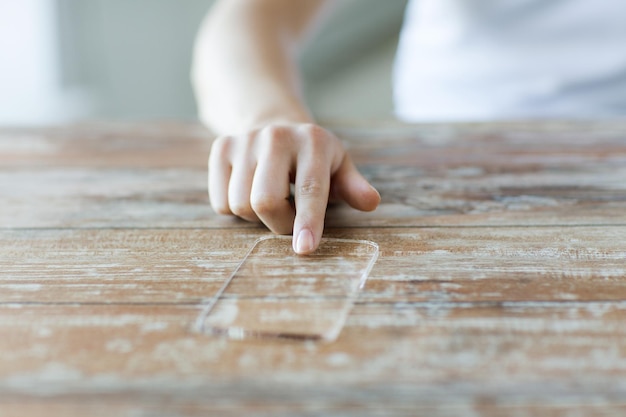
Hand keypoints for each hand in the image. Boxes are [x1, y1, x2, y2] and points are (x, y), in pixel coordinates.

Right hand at [208, 123, 379, 253]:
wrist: (275, 123)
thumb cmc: (313, 157)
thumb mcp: (338, 167)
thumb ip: (353, 187)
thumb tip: (371, 202)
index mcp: (312, 140)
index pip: (310, 188)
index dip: (307, 221)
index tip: (304, 249)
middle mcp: (276, 135)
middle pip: (265, 201)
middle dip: (278, 224)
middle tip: (290, 220)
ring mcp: (244, 140)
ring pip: (240, 204)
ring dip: (257, 217)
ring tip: (273, 200)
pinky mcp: (220, 147)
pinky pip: (220, 202)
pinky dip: (234, 210)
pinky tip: (249, 191)